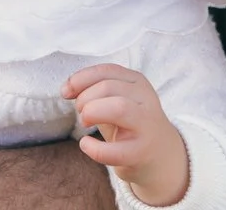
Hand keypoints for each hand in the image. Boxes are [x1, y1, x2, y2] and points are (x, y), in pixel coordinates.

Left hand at [64, 64, 188, 206]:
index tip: (65, 92)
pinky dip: (94, 148)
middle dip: (86, 99)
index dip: (81, 79)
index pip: (106, 71)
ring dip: (93, 113)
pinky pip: (115, 150)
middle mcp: (146, 99)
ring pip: (119, 108)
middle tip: (82, 114)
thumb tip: (67, 89)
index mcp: (137, 82)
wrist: (160, 155)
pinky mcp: (142, 151)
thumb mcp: (115, 100)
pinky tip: (86, 145)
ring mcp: (146, 125)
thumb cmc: (130, 124)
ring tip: (85, 123)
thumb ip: (94, 91)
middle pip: (109, 87)